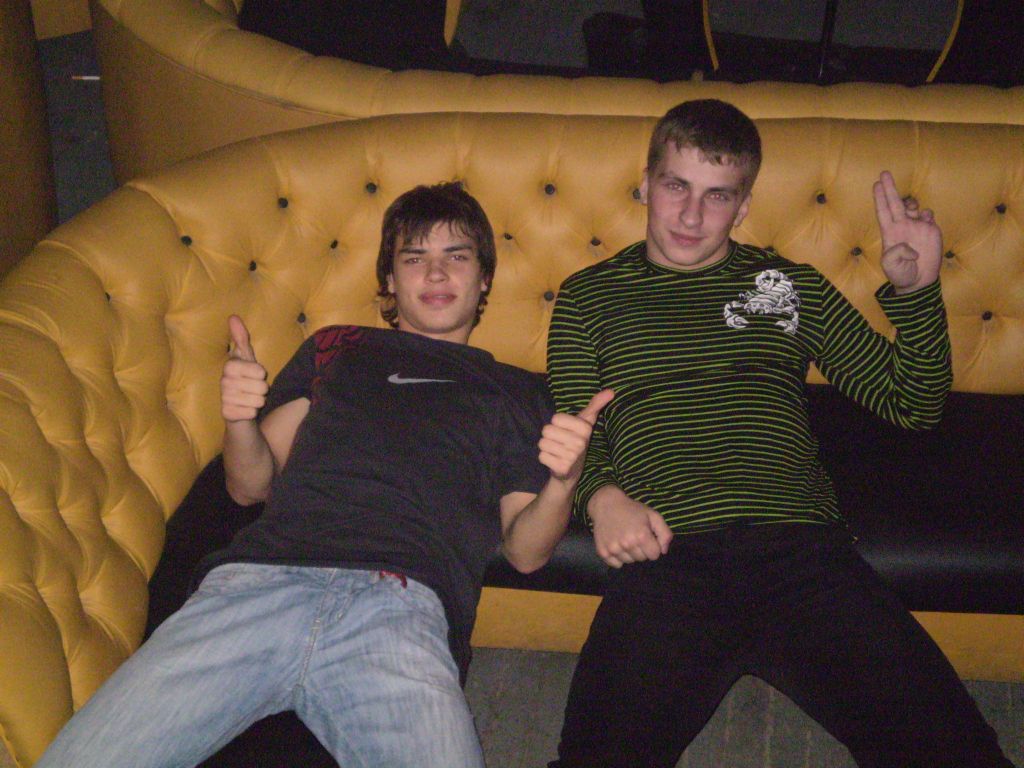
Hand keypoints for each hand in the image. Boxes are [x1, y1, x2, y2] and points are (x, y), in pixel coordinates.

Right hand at [220, 315, 267, 421]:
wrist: (236, 406)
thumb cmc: (244, 379)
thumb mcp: (246, 357)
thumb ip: (241, 338)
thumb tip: (233, 316)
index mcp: (230, 366)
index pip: (259, 371)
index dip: (262, 374)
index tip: (256, 375)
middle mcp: (224, 381)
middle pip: (262, 387)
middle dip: (262, 390)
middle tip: (253, 389)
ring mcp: (224, 398)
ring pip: (258, 401)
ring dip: (258, 401)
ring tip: (249, 398)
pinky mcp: (227, 414)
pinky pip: (251, 413)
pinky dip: (252, 412)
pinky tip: (245, 409)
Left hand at [538, 389, 613, 481]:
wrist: (572, 470)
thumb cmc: (577, 439)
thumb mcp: (586, 421)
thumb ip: (595, 404)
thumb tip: (611, 391)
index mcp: (585, 429)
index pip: (555, 418)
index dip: (557, 423)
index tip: (566, 430)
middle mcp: (580, 443)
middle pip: (546, 430)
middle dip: (550, 435)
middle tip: (560, 441)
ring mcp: (571, 457)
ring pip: (542, 443)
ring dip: (547, 447)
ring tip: (557, 450)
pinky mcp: (561, 468)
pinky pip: (541, 456)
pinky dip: (545, 458)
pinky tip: (555, 460)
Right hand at [588, 485, 672, 567]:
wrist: (606, 504)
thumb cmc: (632, 509)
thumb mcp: (653, 515)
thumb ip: (665, 533)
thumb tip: (663, 551)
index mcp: (641, 535)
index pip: (654, 555)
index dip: (653, 546)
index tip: (647, 538)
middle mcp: (627, 544)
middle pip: (642, 559)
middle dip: (641, 550)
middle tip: (635, 536)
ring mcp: (614, 549)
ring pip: (629, 561)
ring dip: (629, 554)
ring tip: (625, 539)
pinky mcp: (603, 552)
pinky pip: (616, 564)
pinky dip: (618, 558)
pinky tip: (617, 545)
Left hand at [873, 170, 941, 293]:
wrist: (919, 280)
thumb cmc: (901, 273)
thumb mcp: (891, 267)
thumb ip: (894, 255)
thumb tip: (908, 246)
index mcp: (890, 232)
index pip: (883, 211)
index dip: (879, 198)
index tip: (876, 184)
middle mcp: (902, 226)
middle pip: (895, 202)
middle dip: (890, 187)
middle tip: (884, 172)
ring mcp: (917, 226)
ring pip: (912, 206)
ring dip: (911, 203)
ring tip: (911, 210)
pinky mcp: (931, 230)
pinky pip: (928, 214)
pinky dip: (927, 213)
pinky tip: (925, 220)